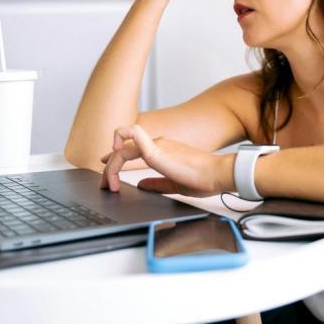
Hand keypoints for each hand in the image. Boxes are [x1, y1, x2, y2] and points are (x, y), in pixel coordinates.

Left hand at [100, 124, 234, 197]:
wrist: (217, 174)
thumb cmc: (204, 178)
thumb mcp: (174, 184)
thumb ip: (157, 184)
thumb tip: (141, 185)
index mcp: (163, 150)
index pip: (132, 149)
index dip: (116, 158)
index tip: (107, 170)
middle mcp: (158, 144)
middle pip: (123, 150)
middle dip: (109, 168)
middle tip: (105, 185)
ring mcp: (157, 145)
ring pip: (122, 148)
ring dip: (111, 166)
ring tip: (108, 184)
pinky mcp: (157, 150)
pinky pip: (133, 137)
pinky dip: (118, 149)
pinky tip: (112, 166)